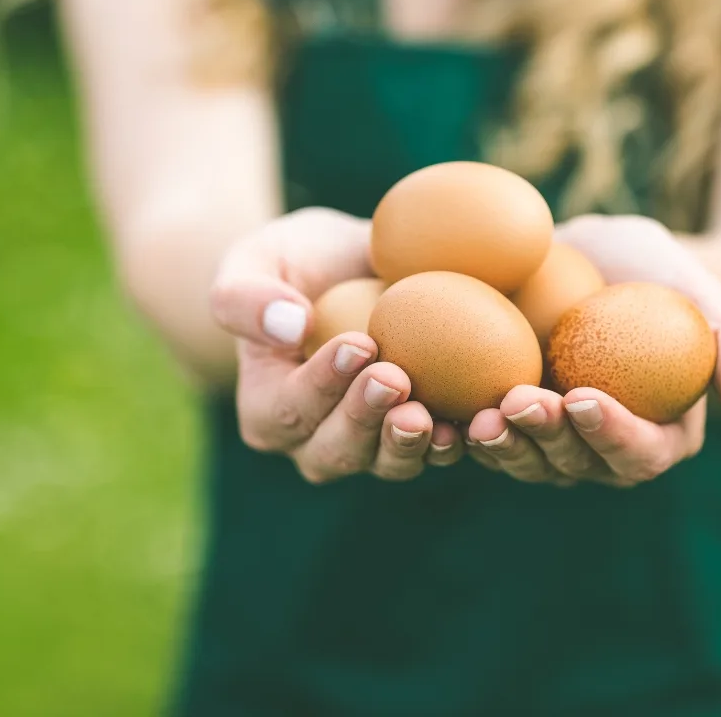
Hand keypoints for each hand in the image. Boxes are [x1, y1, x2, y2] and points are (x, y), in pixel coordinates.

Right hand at [210, 208, 462, 483]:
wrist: (355, 268)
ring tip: (430, 414)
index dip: (322, 384)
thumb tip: (290, 326)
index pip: (289, 408)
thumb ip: (246, 296)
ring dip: (409, 443)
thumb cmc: (296, 261)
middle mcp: (315, 443)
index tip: (359, 343)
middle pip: (337, 449)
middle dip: (365, 419)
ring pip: (387, 462)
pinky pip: (435, 451)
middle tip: (395, 378)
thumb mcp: (256, 259)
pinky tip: (474, 419)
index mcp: (267, 411)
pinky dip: (455, 441)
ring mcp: (371, 447)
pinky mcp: (419, 437)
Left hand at [464, 214, 720, 486]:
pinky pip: (490, 439)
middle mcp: (604, 451)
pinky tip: (443, 410)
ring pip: (528, 462)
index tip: (582, 396)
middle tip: (520, 401)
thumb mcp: (701, 291)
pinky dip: (466, 431)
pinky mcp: (510, 425)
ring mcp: (553, 444)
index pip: (639, 452)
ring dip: (503, 445)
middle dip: (547, 441)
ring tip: (481, 414)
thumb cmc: (657, 273)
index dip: (611, 434)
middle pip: (576, 466)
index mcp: (659, 435)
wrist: (595, 258)